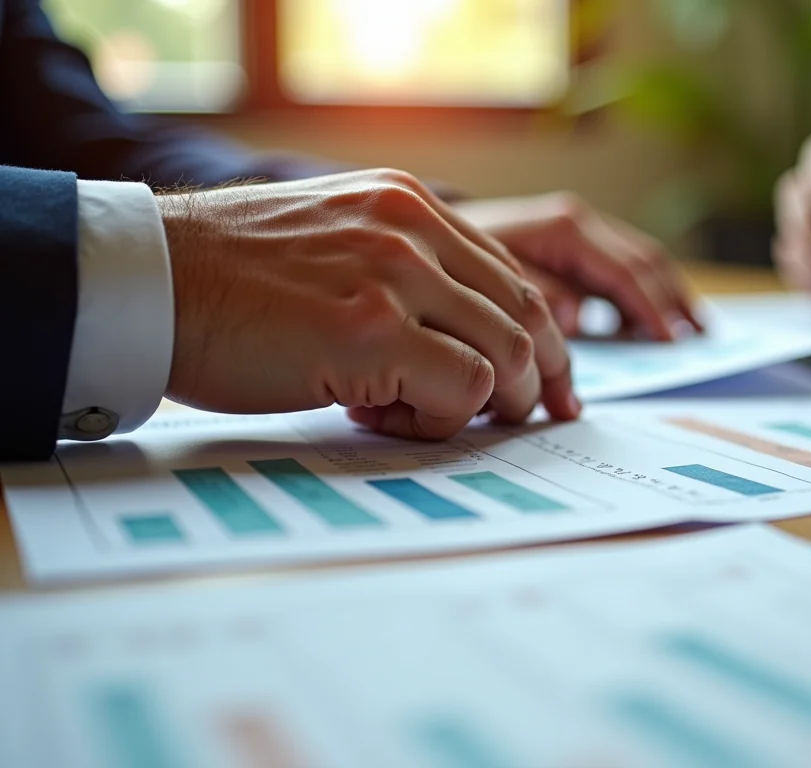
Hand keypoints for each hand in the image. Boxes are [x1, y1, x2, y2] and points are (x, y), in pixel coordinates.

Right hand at [156, 169, 578, 440]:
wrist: (147, 281)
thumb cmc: (225, 277)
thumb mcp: (334, 242)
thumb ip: (401, 270)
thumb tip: (455, 338)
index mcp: (408, 203)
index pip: (509, 274)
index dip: (538, 333)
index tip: (544, 377)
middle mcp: (413, 227)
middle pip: (526, 312)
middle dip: (539, 377)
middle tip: (527, 417)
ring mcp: (398, 274)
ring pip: (506, 354)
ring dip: (481, 403)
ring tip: (414, 414)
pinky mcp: (375, 328)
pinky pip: (462, 388)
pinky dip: (440, 419)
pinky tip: (377, 413)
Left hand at [453, 193, 701, 339]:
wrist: (417, 226)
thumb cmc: (446, 256)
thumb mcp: (483, 274)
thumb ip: (532, 294)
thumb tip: (577, 316)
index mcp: (566, 229)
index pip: (627, 273)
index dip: (651, 311)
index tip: (671, 343)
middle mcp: (578, 222)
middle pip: (644, 262)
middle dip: (671, 301)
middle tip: (696, 340)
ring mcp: (577, 229)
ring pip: (638, 260)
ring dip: (665, 294)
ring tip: (689, 330)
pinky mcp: (570, 241)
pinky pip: (619, 265)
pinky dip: (641, 291)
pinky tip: (649, 321)